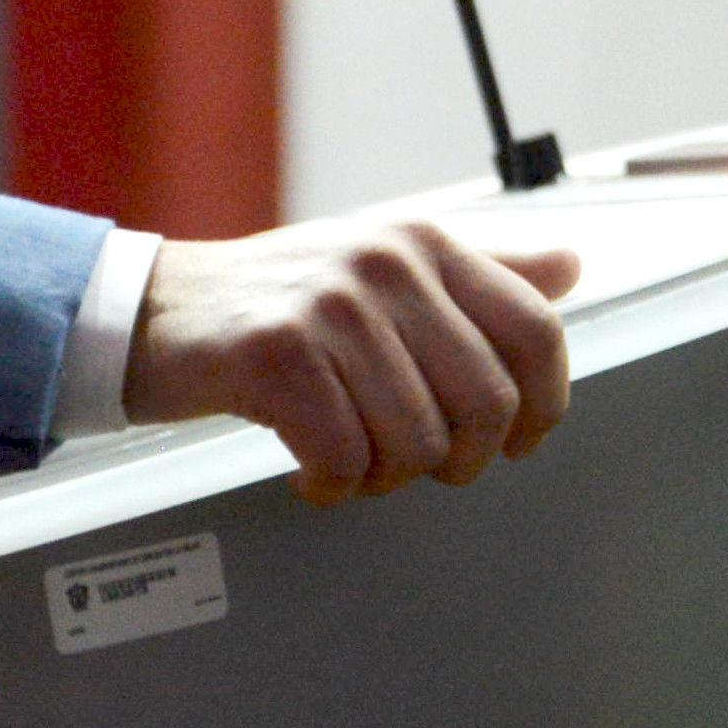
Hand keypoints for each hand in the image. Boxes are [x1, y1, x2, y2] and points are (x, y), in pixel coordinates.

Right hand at [122, 213, 585, 502]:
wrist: (157, 309)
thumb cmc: (278, 299)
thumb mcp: (385, 266)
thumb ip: (481, 271)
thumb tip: (570, 267)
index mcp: (427, 241)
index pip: (536, 330)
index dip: (544, 404)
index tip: (520, 442)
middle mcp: (387, 264)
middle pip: (486, 403)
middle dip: (459, 459)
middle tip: (418, 465)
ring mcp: (332, 306)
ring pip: (417, 441)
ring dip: (386, 477)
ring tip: (354, 460)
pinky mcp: (277, 354)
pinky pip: (346, 458)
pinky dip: (334, 485)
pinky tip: (312, 472)